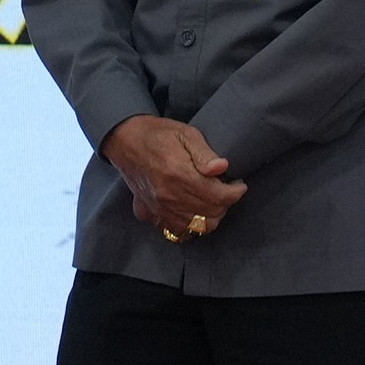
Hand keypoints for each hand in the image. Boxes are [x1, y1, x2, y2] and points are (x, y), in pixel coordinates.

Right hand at [103, 116, 244, 241]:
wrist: (124, 140)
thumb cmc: (157, 134)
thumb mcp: (186, 133)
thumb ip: (205, 153)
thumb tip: (222, 168)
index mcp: (179, 174)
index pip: (218, 196)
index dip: (235, 192)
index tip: (239, 185)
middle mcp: (169, 196)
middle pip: (211, 214)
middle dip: (226, 203)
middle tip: (227, 189)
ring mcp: (159, 208)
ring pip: (198, 227)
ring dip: (211, 216)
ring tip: (213, 200)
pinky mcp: (151, 213)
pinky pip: (177, 231)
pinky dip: (191, 226)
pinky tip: (194, 211)